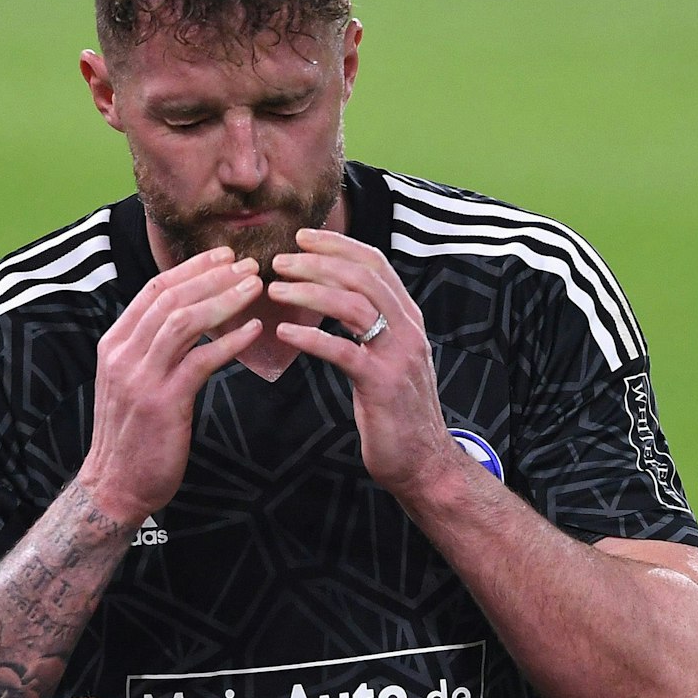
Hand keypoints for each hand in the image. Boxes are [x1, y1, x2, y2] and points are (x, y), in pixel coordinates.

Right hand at [78, 247, 264, 523]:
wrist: (115, 486)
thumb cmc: (133, 435)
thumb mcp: (132, 382)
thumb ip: (152, 350)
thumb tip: (188, 320)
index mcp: (115, 344)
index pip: (153, 290)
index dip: (190, 269)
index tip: (223, 256)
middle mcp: (123, 354)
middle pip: (170, 298)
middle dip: (212, 276)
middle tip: (248, 265)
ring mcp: (140, 378)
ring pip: (183, 322)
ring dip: (223, 300)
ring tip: (254, 289)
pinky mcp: (162, 403)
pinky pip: (200, 361)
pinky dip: (229, 342)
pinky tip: (253, 332)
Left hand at [269, 228, 461, 497]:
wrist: (423, 460)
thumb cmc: (396, 410)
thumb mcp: (388, 358)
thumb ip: (372, 328)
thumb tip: (338, 299)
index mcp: (408, 317)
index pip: (374, 264)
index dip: (338, 245)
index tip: (302, 238)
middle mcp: (407, 328)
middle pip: (361, 277)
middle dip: (316, 262)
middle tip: (278, 261)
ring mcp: (397, 355)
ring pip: (353, 305)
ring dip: (308, 291)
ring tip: (274, 290)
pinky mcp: (382, 384)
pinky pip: (343, 351)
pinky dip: (311, 337)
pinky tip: (284, 333)